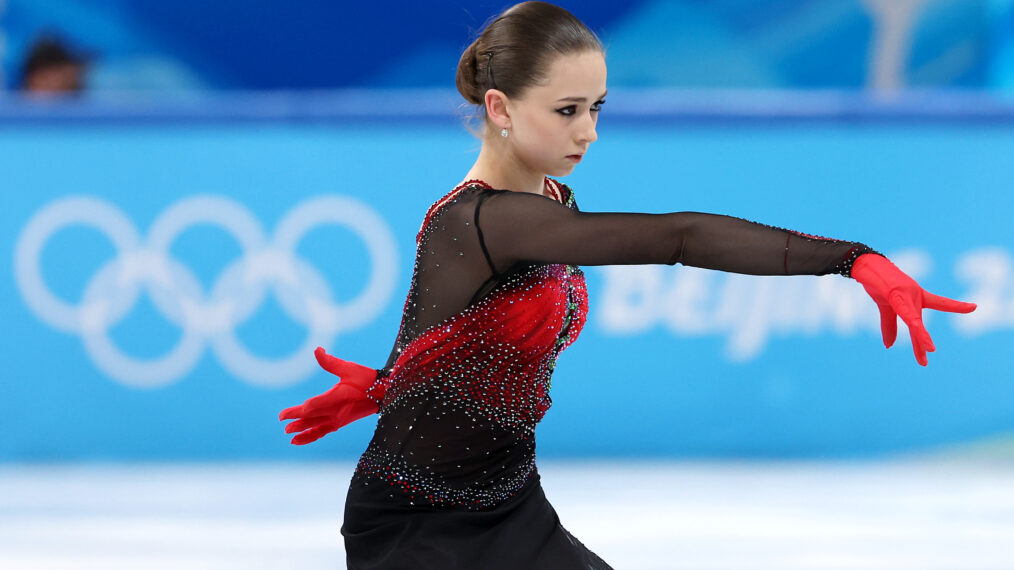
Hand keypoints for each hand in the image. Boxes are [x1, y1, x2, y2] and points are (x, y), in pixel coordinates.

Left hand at [278, 347, 380, 444]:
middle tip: (281, 419)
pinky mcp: (339, 423)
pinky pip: (321, 432)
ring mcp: (338, 420)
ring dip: (301, 430)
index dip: (298, 411)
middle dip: (295, 419)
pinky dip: (310, 437)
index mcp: (338, 398)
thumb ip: (330, 362)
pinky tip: (299, 440)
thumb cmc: (366, 379)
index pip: (314, 406)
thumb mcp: (349, 368)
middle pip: (311, 417)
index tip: (284, 414)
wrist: (383, 394)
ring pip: (315, 427)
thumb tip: (317, 350)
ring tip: (288, 434)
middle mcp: (336, 412)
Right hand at [851, 254, 975, 365]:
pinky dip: (909, 319)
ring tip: (929, 348)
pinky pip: (902, 309)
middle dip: (923, 341)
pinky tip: (915, 327)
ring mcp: (906, 293)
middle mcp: (915, 295)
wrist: (866, 265)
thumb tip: (890, 346)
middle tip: (930, 355)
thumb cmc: (878, 283)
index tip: (974, 306)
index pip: (940, 303)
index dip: (957, 306)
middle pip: (919, 323)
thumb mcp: (885, 307)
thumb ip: (890, 326)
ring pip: (913, 319)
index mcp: (916, 298)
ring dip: (920, 334)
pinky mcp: (894, 291)